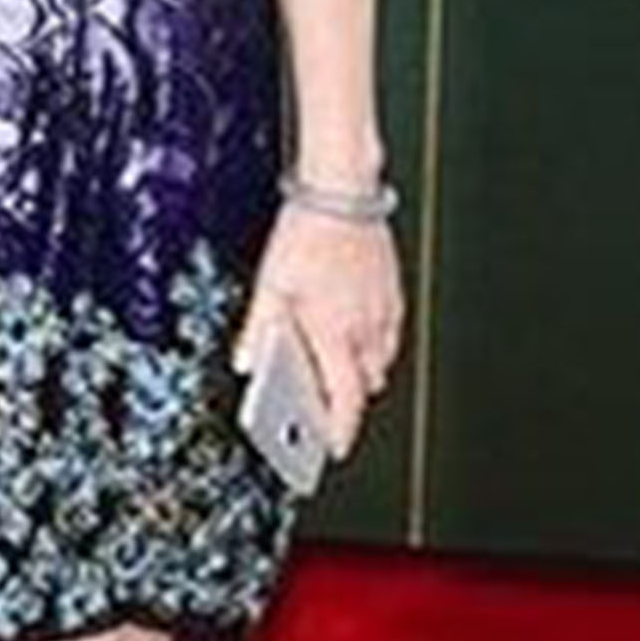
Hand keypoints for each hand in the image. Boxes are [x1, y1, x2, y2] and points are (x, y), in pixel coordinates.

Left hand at [231, 205, 405, 461]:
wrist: (343, 193)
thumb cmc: (305, 235)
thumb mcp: (269, 286)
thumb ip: (258, 331)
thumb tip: (246, 364)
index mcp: (333, 331)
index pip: (344, 400)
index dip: (340, 430)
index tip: (333, 447)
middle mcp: (365, 328)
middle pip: (364, 386)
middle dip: (346, 398)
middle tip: (323, 400)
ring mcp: (384, 311)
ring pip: (380, 362)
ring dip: (360, 371)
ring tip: (332, 364)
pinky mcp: (393, 294)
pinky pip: (389, 336)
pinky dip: (373, 345)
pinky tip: (351, 332)